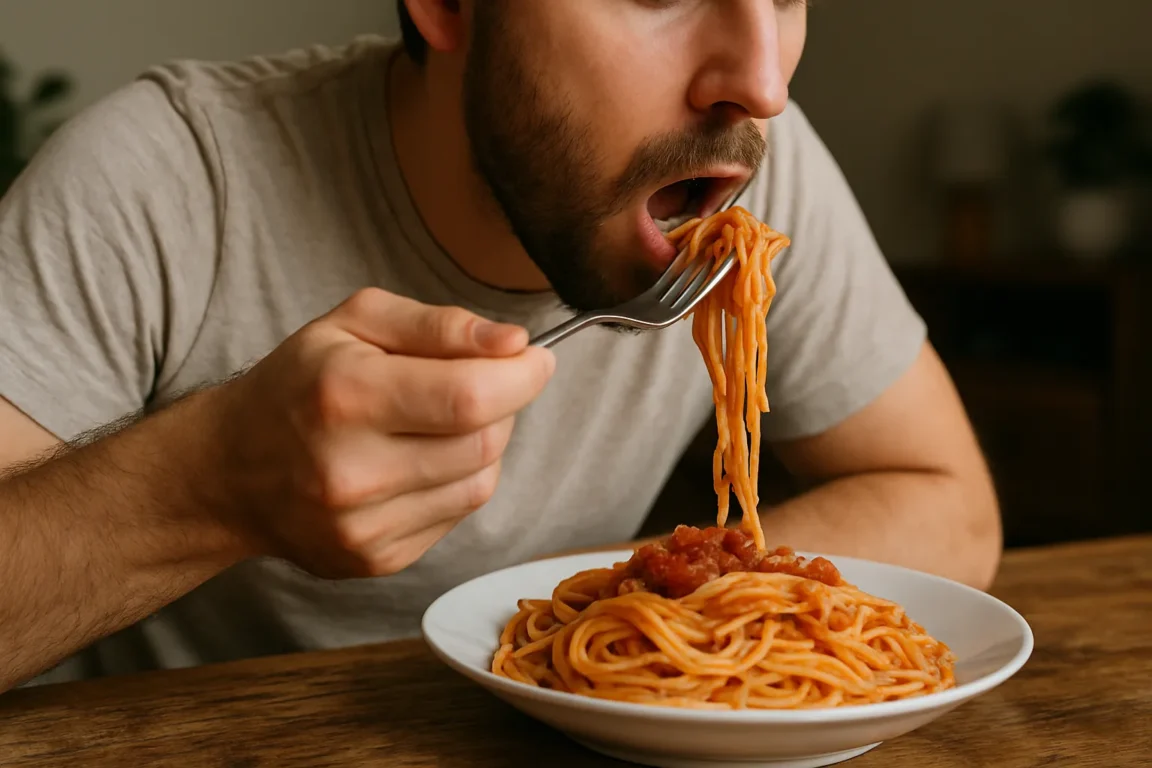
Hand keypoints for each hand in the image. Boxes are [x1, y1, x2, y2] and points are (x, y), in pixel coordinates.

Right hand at [208, 288, 554, 578]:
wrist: (231, 470)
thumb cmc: (299, 383)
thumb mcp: (355, 322)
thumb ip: (440, 325)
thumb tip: (514, 344)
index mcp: (344, 394)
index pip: (470, 395)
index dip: (522, 377)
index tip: (535, 359)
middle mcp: (351, 469)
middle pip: (484, 442)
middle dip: (505, 405)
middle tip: (483, 382)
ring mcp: (363, 526)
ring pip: (480, 482)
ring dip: (485, 445)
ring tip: (444, 421)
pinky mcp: (376, 560)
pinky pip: (457, 516)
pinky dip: (458, 482)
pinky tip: (422, 461)